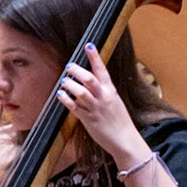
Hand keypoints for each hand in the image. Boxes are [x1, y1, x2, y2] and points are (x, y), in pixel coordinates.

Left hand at [58, 45, 144, 166]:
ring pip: (81, 92)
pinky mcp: (88, 119)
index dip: (95, 57)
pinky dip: (66, 100)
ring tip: (64, 82)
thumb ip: (101, 91)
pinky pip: (74, 107)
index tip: (89, 45)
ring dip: (70, 85)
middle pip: (89, 79)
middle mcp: (104, 98)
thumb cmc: (119, 121)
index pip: (103, 70)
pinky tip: (60, 95)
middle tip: (70, 67)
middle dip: (77, 71)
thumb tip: (86, 79)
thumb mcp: (114, 102)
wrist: (126, 141)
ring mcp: (96, 108)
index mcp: (111, 92)